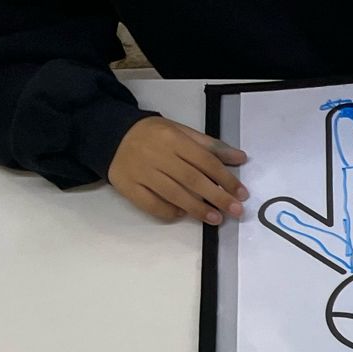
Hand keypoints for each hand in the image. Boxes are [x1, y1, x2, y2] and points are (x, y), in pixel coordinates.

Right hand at [106, 117, 248, 225]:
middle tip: (236, 211)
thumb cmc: (153, 135)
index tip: (242, 194)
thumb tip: (241, 158)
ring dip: (198, 209)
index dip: (226, 179)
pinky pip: (151, 204)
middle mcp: (157, 155)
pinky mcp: (128, 186)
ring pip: (173, 194)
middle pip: (192, 179)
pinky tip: (182, 215)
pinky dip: (169, 212)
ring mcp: (141, 172)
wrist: (110, 134)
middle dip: (217, 197)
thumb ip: (210, 146)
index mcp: (173, 138)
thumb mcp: (181, 132)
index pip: (205, 161)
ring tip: (216, 219)